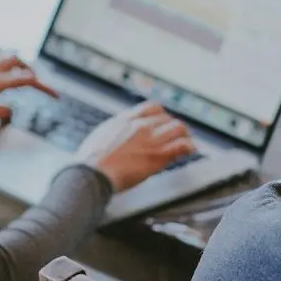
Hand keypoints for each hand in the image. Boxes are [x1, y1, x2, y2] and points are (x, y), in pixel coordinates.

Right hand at [77, 101, 196, 193]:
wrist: (91, 173)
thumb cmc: (89, 161)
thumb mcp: (100, 137)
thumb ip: (114, 132)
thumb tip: (116, 135)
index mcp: (125, 119)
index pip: (151, 107)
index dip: (161, 114)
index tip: (163, 122)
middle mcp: (140, 126)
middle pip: (166, 118)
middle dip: (172, 126)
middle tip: (176, 136)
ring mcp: (150, 140)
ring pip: (178, 128)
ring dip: (184, 134)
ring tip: (187, 141)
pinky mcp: (157, 156)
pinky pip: (181, 145)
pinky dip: (189, 146)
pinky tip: (190, 150)